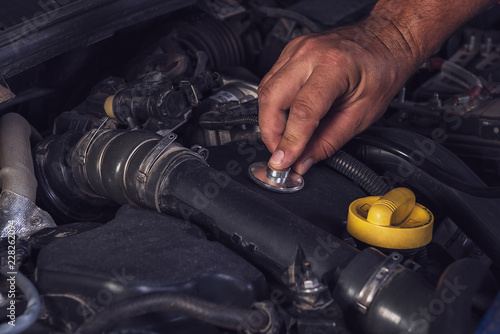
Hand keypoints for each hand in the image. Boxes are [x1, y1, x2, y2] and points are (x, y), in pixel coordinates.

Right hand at [258, 20, 418, 173]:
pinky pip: (270, 82)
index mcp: (334, 66)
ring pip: (265, 91)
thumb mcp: (362, 114)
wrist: (384, 41)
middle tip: (281, 153)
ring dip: (269, 120)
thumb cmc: (381, 71)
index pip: (302, 110)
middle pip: (271, 98)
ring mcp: (296, 50)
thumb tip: (303, 161)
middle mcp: (310, 53)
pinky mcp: (290, 53)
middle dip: (270, 132)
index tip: (283, 162)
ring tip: (285, 137)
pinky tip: (286, 117)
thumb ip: (329, 141)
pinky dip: (273, 105)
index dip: (290, 142)